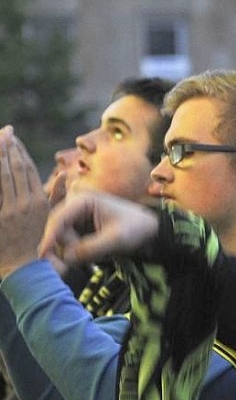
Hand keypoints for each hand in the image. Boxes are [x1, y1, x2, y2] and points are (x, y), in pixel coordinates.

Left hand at [0, 126, 49, 277]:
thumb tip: (66, 175)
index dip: (20, 151)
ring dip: (0, 156)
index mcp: (39, 201)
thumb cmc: (37, 245)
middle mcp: (26, 202)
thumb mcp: (50, 218)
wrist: (24, 268)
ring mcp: (11, 210)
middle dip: (9, 147)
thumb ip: (56, 195)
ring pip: (5, 175)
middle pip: (16, 168)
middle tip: (4, 131)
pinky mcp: (0, 217)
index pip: (28, 169)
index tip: (13, 136)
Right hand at [38, 191, 158, 271]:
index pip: (59, 218)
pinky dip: (75, 253)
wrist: (150, 231)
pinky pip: (69, 244)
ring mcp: (77, 218)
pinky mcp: (80, 230)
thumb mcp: (116, 239)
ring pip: (62, 239)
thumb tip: (66, 258)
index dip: (50, 237)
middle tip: (80, 262)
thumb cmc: (137, 229)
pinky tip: (91, 259)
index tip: (43, 255)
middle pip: (57, 230)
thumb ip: (90, 248)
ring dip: (71, 251)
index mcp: (84, 200)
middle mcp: (76, 206)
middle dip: (64, 247)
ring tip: (94, 258)